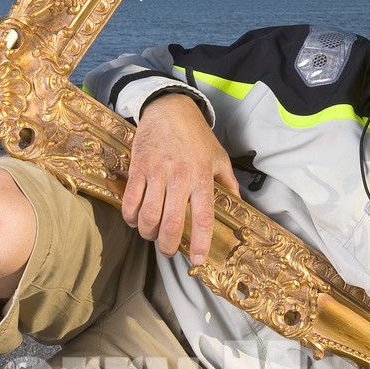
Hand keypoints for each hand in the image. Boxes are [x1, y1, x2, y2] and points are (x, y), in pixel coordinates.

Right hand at [123, 93, 238, 264]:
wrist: (169, 108)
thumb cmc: (196, 134)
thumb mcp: (219, 156)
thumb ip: (228, 183)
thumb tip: (238, 204)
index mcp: (202, 177)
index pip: (204, 217)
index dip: (201, 243)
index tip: (199, 260)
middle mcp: (179, 177)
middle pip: (172, 223)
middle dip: (168, 245)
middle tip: (168, 250)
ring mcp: (156, 173)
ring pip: (148, 216)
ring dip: (148, 233)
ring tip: (152, 236)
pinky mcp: (138, 168)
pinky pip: (130, 200)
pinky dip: (131, 217)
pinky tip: (135, 220)